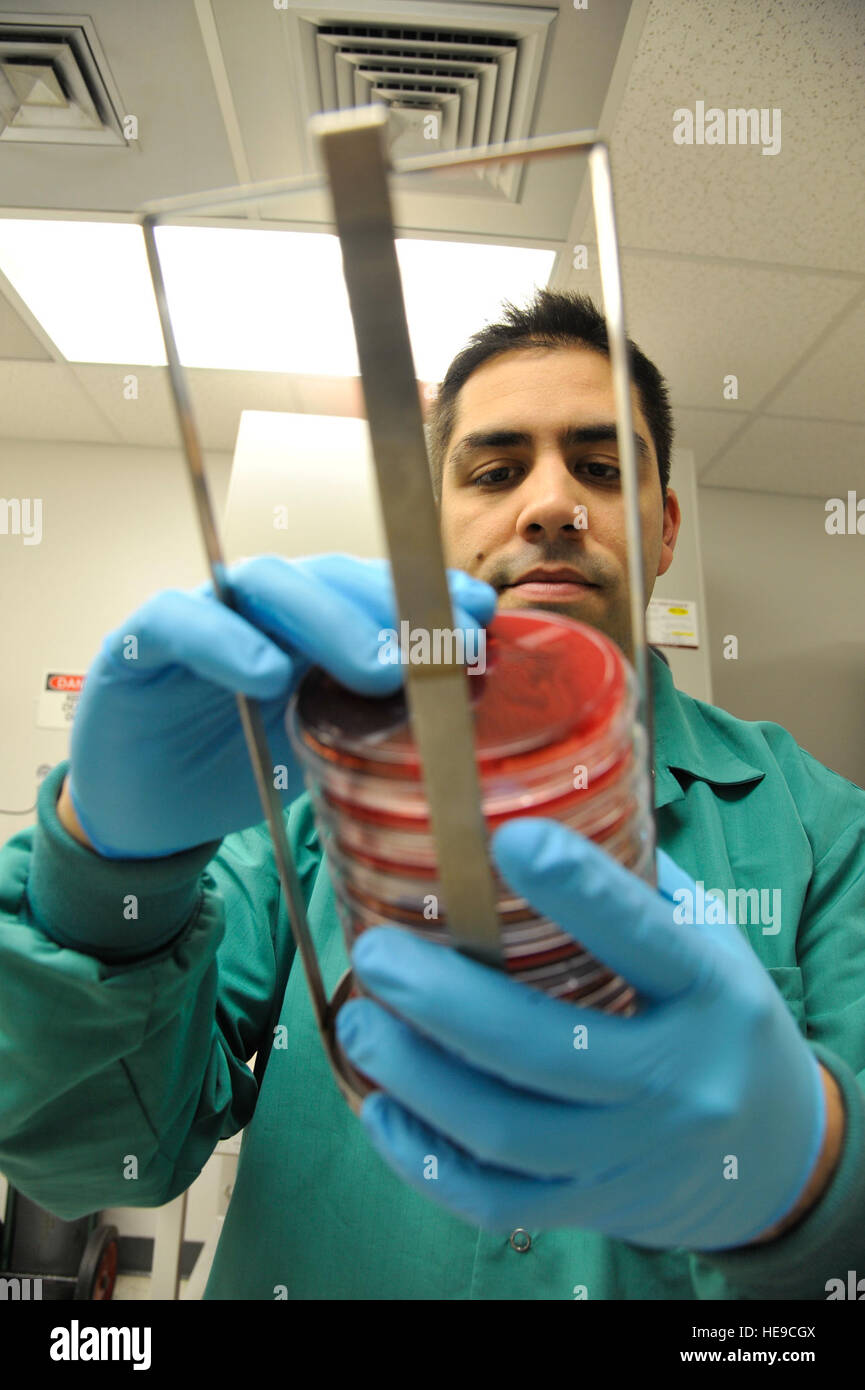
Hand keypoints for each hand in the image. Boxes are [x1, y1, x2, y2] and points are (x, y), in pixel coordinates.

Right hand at [67, 554, 495, 858]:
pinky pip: (181, 619)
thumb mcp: (326, 751)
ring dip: (327, 619)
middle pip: (328, 576)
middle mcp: (262, 609)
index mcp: (311, 626)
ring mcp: (202, 616)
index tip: (482, 617)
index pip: (372, 590)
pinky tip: (268, 676)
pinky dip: (226, 641)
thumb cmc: (243, 772)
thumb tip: (464, 712)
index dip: (428, 595)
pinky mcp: (139, 643)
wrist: (152, 820)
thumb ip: (375, 721)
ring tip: (374, 672)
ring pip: (265, 584)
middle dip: (390, 608)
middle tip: (440, 654)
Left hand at [335, 816, 826, 1251]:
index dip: (580, 889)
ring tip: (360, 1023)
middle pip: (548, 1049)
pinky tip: (382, 1110)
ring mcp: (633, 1153)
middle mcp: (678, 1080)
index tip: (508, 840)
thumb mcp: (708, 940)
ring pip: (506, 1131)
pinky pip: (495, 1200)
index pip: (645, 936)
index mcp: (712, 993)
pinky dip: (425, 1159)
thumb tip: (529, 806)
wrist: (772, 1156)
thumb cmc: (718, 1018)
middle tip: (376, 954)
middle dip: (446, 1002)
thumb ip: (634, 882)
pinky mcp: (594, 1204)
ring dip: (416, 1077)